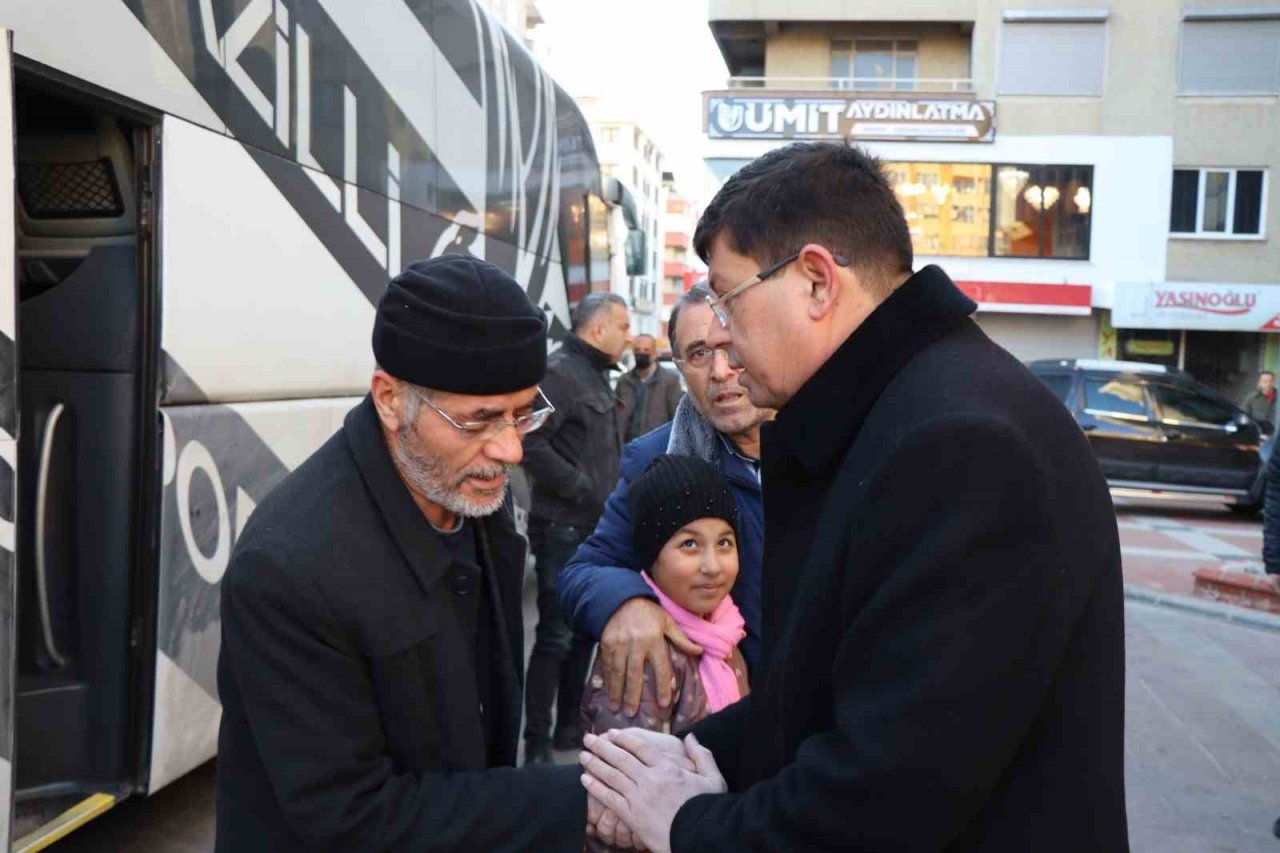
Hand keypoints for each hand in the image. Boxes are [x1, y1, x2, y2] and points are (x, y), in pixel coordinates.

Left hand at [580, 730, 726, 852]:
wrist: (699, 835)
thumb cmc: (707, 808)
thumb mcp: (713, 779)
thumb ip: (702, 756)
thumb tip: (690, 737)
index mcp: (667, 767)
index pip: (640, 747)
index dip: (623, 738)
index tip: (611, 733)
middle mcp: (650, 779)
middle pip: (620, 758)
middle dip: (602, 747)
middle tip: (588, 739)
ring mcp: (639, 797)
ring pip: (611, 776)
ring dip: (594, 764)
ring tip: (582, 756)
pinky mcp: (632, 816)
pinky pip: (609, 798)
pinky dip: (595, 788)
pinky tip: (585, 779)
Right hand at [601, 599, 701, 714]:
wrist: (619, 598)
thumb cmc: (647, 612)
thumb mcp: (667, 621)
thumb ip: (681, 638)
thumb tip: (699, 651)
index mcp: (654, 640)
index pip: (660, 668)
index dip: (662, 686)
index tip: (663, 703)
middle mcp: (636, 645)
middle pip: (635, 675)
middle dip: (633, 696)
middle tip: (631, 714)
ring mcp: (618, 646)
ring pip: (618, 673)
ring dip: (616, 692)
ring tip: (616, 708)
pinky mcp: (605, 645)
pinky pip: (606, 666)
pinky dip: (607, 680)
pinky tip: (607, 692)